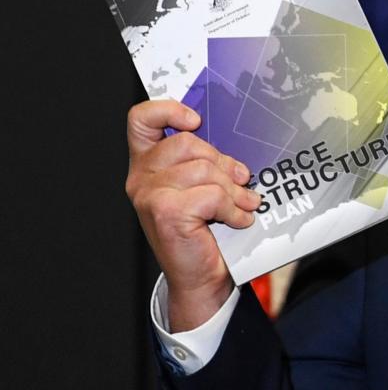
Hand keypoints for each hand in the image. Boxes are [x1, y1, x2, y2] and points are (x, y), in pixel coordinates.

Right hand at [125, 100, 262, 331]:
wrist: (201, 279)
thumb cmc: (204, 231)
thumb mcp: (202, 187)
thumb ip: (205, 162)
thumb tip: (234, 145)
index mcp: (148, 164)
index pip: (141, 119)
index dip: (168, 110)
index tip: (196, 121)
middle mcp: (141, 177)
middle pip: (189, 143)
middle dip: (223, 163)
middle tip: (241, 182)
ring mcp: (150, 194)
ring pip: (206, 170)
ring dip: (234, 190)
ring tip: (243, 205)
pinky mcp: (166, 212)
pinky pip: (214, 195)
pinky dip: (235, 209)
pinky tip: (239, 220)